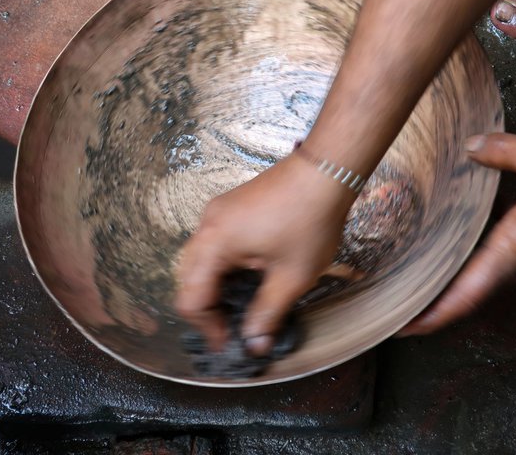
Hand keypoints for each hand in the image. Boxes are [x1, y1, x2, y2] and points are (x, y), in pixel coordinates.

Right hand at [175, 154, 354, 354]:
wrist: (326, 171)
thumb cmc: (309, 220)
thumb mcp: (291, 278)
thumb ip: (267, 314)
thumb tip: (254, 344)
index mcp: (214, 243)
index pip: (191, 298)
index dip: (208, 328)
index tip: (230, 343)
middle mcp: (208, 225)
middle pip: (189, 279)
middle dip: (209, 308)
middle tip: (235, 328)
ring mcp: (218, 213)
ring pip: (202, 261)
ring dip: (218, 287)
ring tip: (245, 306)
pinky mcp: (231, 207)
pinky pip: (215, 244)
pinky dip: (225, 267)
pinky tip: (251, 278)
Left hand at [398, 133, 515, 336]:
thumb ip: (505, 151)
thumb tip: (470, 145)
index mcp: (513, 250)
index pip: (464, 294)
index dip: (431, 315)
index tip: (402, 328)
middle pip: (469, 292)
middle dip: (434, 302)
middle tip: (398, 304)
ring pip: (487, 279)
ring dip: (455, 283)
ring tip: (421, 277)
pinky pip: (505, 266)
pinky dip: (478, 266)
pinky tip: (467, 248)